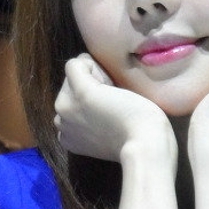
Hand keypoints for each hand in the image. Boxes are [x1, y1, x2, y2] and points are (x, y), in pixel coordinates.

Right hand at [54, 54, 175, 163]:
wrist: (146, 144)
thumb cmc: (138, 139)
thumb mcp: (106, 134)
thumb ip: (94, 122)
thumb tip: (97, 101)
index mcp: (67, 137)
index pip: (70, 104)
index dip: (90, 99)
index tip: (110, 110)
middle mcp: (61, 122)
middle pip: (68, 87)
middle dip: (91, 86)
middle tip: (115, 101)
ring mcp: (67, 107)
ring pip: (72, 75)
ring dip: (93, 76)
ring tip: (113, 95)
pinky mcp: (80, 92)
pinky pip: (75, 64)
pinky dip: (92, 64)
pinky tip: (109, 82)